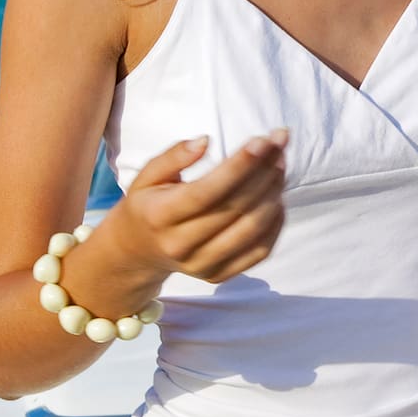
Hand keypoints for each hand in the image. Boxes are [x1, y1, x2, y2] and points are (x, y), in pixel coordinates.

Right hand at [99, 131, 289, 289]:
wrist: (137, 252)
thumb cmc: (147, 205)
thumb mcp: (147, 176)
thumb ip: (173, 156)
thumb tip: (205, 141)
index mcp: (160, 216)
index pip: (207, 191)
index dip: (239, 166)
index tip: (262, 141)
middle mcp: (180, 245)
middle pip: (235, 208)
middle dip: (264, 172)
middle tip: (279, 143)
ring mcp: (202, 265)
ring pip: (252, 229)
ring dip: (274, 193)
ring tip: (280, 165)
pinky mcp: (219, 275)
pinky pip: (260, 251)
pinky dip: (276, 223)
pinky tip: (277, 197)